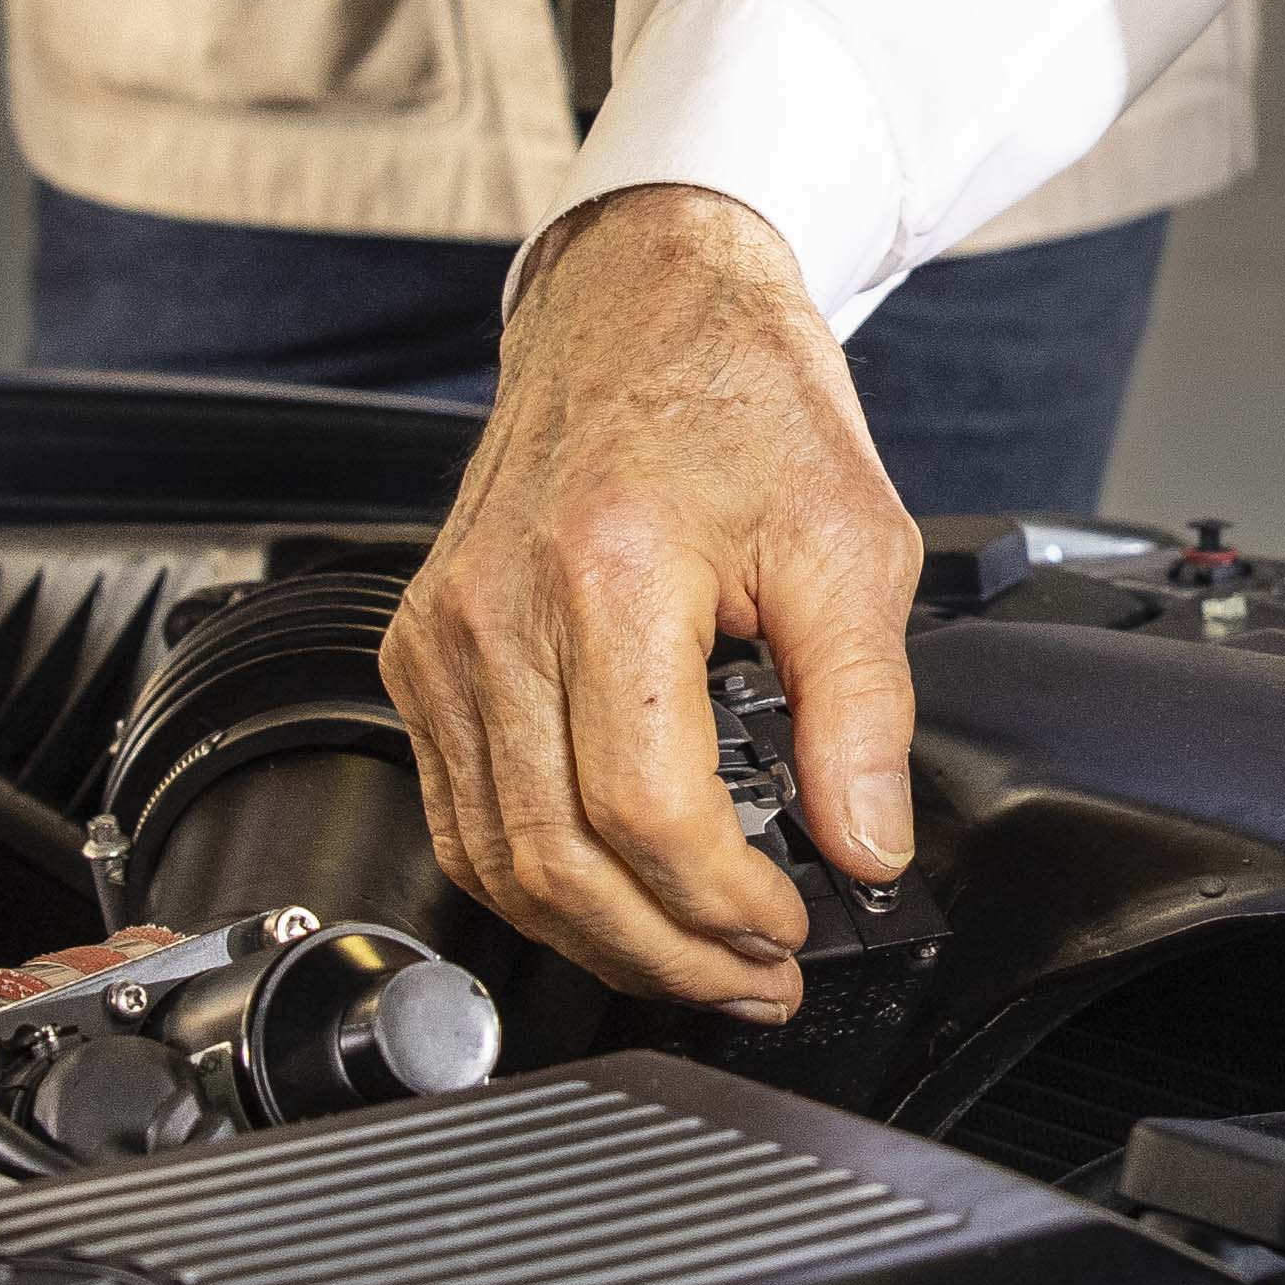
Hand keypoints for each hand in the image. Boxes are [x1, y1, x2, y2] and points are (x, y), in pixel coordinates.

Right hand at [376, 188, 922, 1019]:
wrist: (642, 306)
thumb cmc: (740, 399)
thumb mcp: (851, 543)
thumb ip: (862, 709)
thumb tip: (866, 846)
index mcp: (608, 572)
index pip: (643, 809)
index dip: (722, 901)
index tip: (793, 926)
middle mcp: (497, 610)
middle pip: (556, 859)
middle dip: (668, 952)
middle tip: (757, 978)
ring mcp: (441, 635)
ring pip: (493, 858)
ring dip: (598, 937)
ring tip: (698, 958)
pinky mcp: (418, 650)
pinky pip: (460, 812)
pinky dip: (536, 880)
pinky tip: (613, 899)